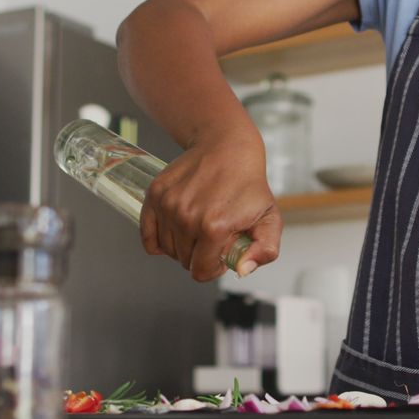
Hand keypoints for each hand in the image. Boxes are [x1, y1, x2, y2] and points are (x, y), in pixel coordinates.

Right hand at [140, 131, 281, 280]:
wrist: (227, 147)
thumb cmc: (248, 185)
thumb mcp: (270, 218)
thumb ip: (264, 250)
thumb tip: (242, 270)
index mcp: (214, 228)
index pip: (201, 271)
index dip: (213, 268)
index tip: (221, 254)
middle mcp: (187, 217)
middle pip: (183, 261)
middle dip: (199, 255)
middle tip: (214, 235)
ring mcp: (168, 205)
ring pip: (167, 248)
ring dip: (182, 244)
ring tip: (199, 226)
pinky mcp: (155, 195)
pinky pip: (148, 234)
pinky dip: (159, 238)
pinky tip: (176, 229)